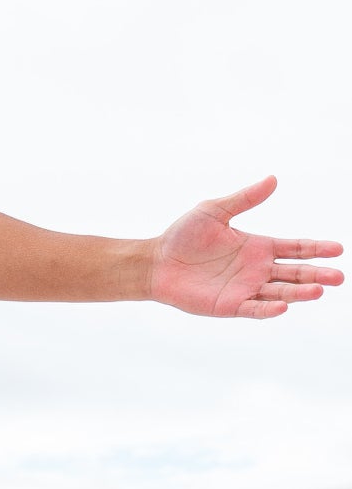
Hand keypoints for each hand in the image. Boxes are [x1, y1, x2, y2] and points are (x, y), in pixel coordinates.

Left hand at [149, 177, 342, 318]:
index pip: (295, 248)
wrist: (155, 262)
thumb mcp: (214, 211)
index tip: (337, 249)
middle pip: (295, 273)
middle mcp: (257, 269)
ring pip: (280, 293)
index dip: (316, 249)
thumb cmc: (183, 236)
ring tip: (318, 291)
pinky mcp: (230, 305)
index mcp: (258, 246)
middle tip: (338, 277)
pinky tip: (283, 307)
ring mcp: (246, 289)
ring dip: (299, 293)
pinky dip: (269, 310)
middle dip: (317, 275)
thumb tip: (273, 179)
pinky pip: (254, 309)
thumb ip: (244, 199)